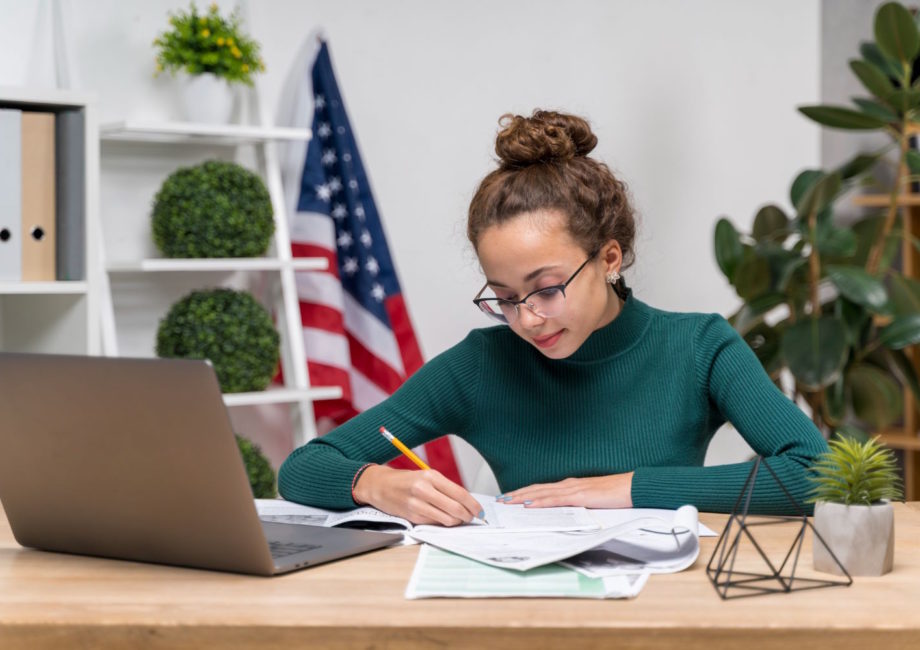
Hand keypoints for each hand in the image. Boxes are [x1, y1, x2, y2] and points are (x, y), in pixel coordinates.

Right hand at [353, 464, 483, 526]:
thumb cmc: (406, 481)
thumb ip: (444, 488)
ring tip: (457, 518)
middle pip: (456, 508)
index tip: (480, 511)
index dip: (473, 505)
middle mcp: (424, 489)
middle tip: (470, 517)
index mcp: (431, 476)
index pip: (460, 493)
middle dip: (467, 516)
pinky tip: (441, 518)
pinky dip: (441, 522)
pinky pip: (434, 523)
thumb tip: (466, 502)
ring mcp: (417, 505)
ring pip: (447, 519)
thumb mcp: (426, 477)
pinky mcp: (412, 517)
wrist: (379, 486)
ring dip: (456, 521)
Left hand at [499, 472, 633, 508]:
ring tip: (507, 502)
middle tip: (500, 500)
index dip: (524, 493)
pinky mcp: (580, 495)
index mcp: (570, 486)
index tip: (509, 497)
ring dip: (522, 497)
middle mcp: (568, 485)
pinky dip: (540, 502)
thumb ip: (578, 505)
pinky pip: (555, 500)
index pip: (542, 489)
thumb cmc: (616, 494)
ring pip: (541, 493)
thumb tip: (566, 514)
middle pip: (536, 489)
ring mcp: (573, 489)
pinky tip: (529, 505)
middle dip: (517, 494)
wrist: (632, 487)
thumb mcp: (592, 501)